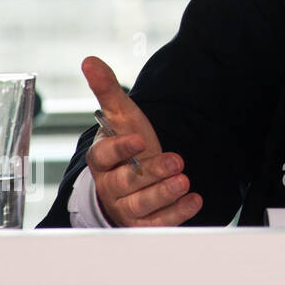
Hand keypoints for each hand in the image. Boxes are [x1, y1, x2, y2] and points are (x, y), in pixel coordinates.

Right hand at [81, 56, 202, 226]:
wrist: (137, 179)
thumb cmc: (129, 145)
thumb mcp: (122, 116)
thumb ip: (108, 91)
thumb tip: (89, 60)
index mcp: (101, 159)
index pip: (103, 156)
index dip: (120, 148)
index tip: (139, 139)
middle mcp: (110, 185)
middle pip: (124, 183)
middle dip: (151, 172)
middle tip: (176, 161)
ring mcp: (125, 207)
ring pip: (140, 205)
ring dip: (163, 194)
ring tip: (184, 181)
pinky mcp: (144, 223)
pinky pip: (157, 223)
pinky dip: (176, 213)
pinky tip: (194, 200)